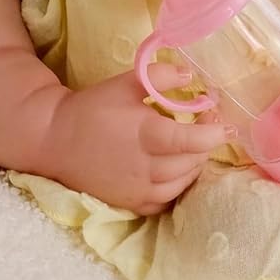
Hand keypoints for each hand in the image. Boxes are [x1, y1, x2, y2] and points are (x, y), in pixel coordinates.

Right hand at [45, 65, 235, 215]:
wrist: (54, 140)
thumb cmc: (92, 108)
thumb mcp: (125, 82)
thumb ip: (160, 76)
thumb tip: (191, 75)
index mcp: (145, 135)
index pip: (192, 142)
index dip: (214, 134)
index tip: (226, 123)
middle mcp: (145, 167)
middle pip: (193, 162)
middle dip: (207, 143)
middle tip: (207, 123)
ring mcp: (138, 190)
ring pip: (183, 182)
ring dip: (195, 163)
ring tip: (192, 144)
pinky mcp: (131, 203)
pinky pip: (167, 199)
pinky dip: (178, 184)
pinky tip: (176, 168)